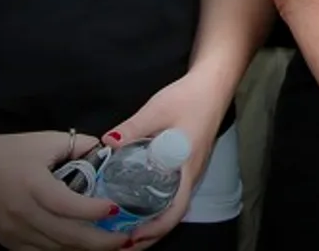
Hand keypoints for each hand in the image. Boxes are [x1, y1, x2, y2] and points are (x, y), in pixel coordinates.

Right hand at [0, 130, 127, 250]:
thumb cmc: (6, 150)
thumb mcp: (45, 141)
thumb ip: (79, 146)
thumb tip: (108, 152)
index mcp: (34, 187)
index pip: (69, 207)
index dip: (95, 211)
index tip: (117, 209)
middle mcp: (24, 215)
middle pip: (67, 238)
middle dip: (101, 242)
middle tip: (126, 239)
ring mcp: (15, 234)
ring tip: (112, 245)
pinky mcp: (9, 243)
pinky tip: (82, 248)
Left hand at [99, 70, 231, 246]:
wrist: (213, 83)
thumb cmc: (190, 97)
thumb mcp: (158, 109)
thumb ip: (132, 128)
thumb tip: (105, 145)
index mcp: (186, 166)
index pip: (176, 209)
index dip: (155, 228)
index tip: (131, 236)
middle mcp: (190, 175)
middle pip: (173, 215)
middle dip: (149, 234)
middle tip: (120, 241)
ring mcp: (190, 170)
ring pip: (173, 206)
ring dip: (152, 222)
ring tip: (124, 229)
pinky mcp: (186, 164)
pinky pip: (173, 194)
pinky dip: (156, 207)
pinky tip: (138, 204)